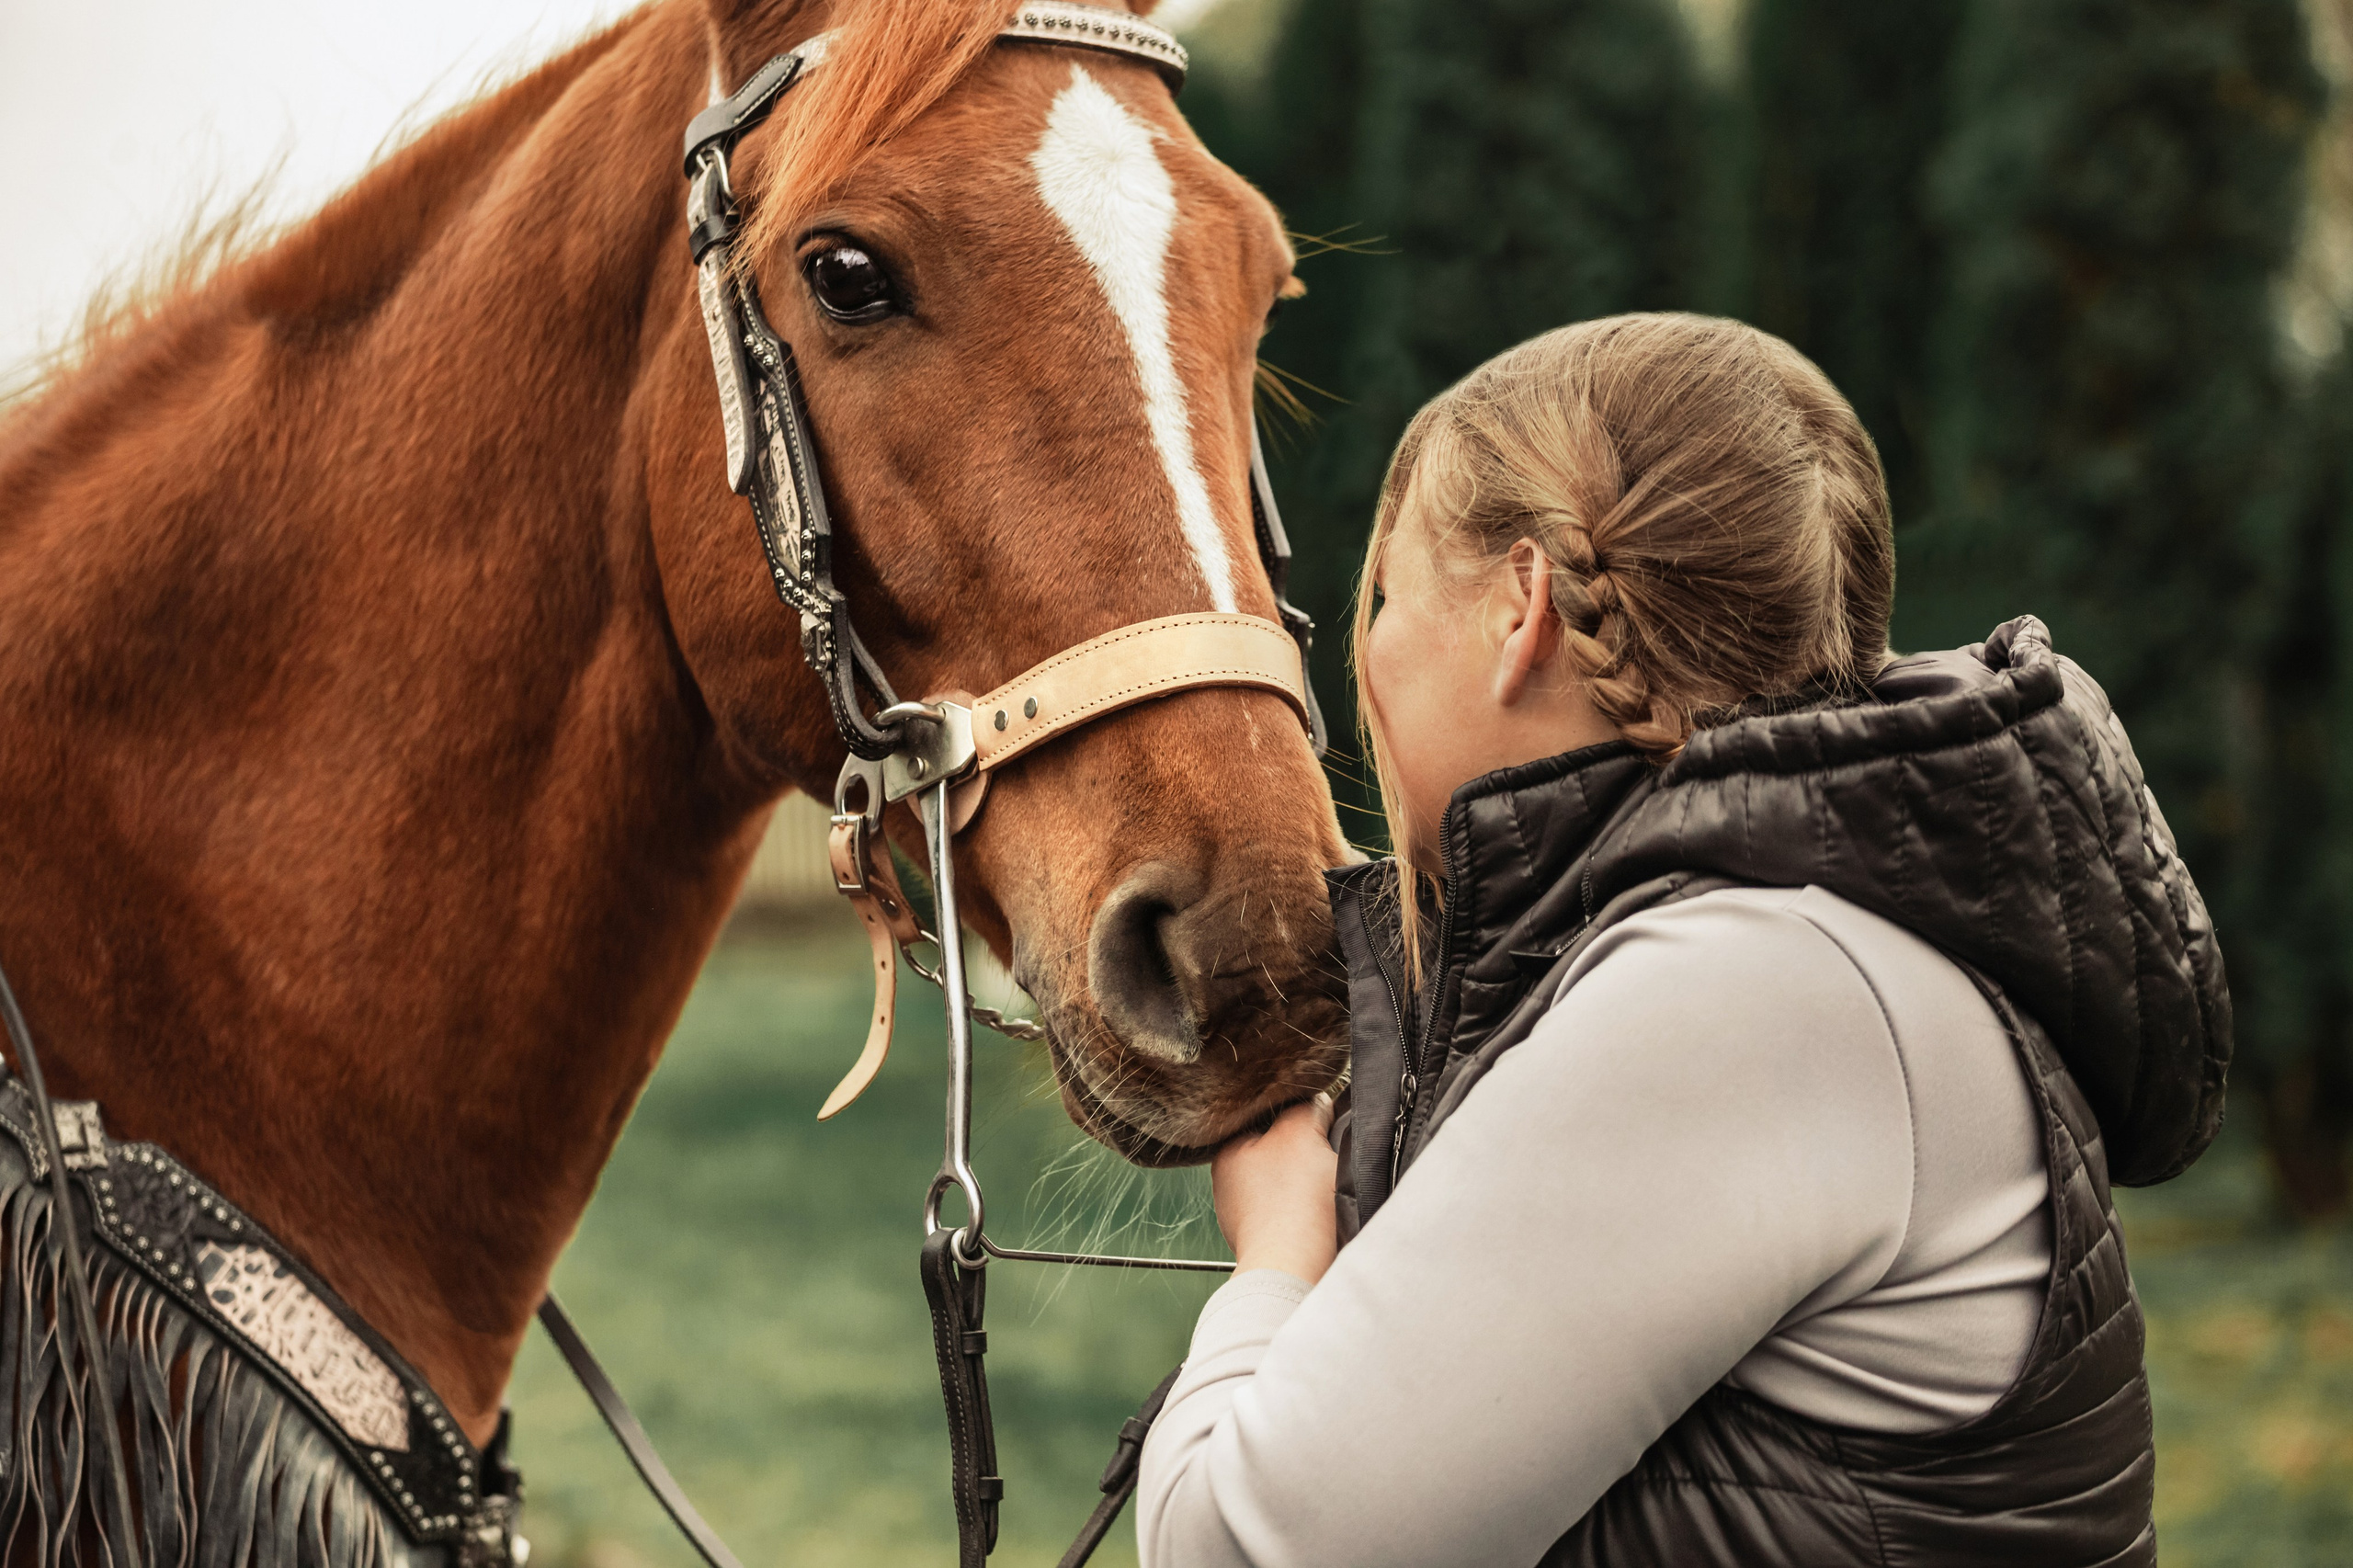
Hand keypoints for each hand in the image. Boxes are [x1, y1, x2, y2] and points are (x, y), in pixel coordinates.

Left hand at [1212, 1093, 1338, 1284]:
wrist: (1296, 1269)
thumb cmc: (1292, 1201)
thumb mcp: (1301, 1130)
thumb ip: (1307, 1106)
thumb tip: (1316, 1104)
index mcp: (1227, 1153)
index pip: (1265, 1118)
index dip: (1299, 1115)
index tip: (1321, 1123)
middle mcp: (1229, 1187)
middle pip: (1280, 1152)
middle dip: (1307, 1152)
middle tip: (1327, 1155)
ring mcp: (1247, 1220)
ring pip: (1292, 1186)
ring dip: (1313, 1184)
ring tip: (1327, 1188)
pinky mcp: (1270, 1244)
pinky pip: (1298, 1216)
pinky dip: (1313, 1213)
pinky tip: (1324, 1214)